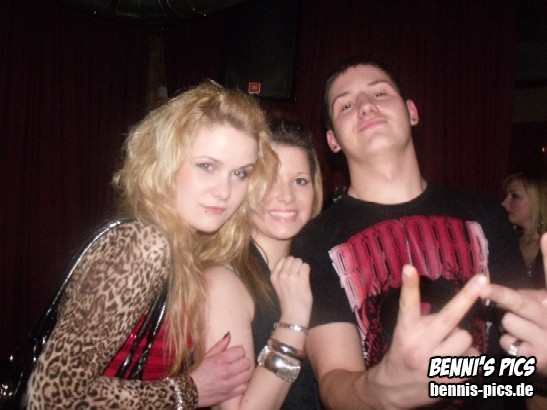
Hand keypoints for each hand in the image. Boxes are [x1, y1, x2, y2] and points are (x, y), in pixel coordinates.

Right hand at [190, 332, 250, 406]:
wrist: (189, 391)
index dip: (239, 351)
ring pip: (247, 375)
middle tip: (238, 362)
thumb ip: (220, 345)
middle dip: (243, 361)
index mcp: (221, 359)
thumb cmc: (197, 372)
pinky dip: (242, 384)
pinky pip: (244, 387)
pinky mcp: (230, 394)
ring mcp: (229, 384)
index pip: (241, 351)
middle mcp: (227, 371)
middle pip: (247, 362)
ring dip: (244, 372)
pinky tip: (237, 382)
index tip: (235, 353)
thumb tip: (229, 335)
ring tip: (238, 372)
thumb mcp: (207, 356)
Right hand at [270, 256, 311, 326]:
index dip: (288, 264)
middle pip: (291, 258)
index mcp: (273, 276)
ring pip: (299, 261)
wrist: (293, 315)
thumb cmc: (287, 301)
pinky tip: (305, 278)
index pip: (282, 259)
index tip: (291, 271)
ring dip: (302, 267)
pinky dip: (307, 270)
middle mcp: (281, 275)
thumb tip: (291, 262)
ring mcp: (291, 277)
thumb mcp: (278, 285)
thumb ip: (281, 273)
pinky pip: (306, 266)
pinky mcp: (302, 280)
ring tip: (301, 276)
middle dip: (296, 264)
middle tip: (297, 274)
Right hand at [369, 264, 488, 407]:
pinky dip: (468, 357)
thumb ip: (425, 321)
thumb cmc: (402, 353)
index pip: (408, 306)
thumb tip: (456, 309)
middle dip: (467, 297)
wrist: (393, 390)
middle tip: (482, 279)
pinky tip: (455, 362)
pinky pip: (473, 359)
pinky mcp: (450, 381)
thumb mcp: (405, 334)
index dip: (409, 287)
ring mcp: (436, 366)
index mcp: (406, 333)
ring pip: (466, 338)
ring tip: (449, 347)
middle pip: (448, 319)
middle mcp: (419, 347)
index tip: (409, 267)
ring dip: (462, 340)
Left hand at [479, 232, 546, 375]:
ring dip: (507, 324)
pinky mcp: (537, 358)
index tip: (546, 237)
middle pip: (521, 302)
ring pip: (508, 322)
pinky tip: (521, 346)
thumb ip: (537, 283)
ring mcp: (545, 339)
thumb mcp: (546, 300)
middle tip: (484, 288)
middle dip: (501, 294)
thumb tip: (544, 240)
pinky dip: (508, 343)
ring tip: (522, 329)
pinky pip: (506, 343)